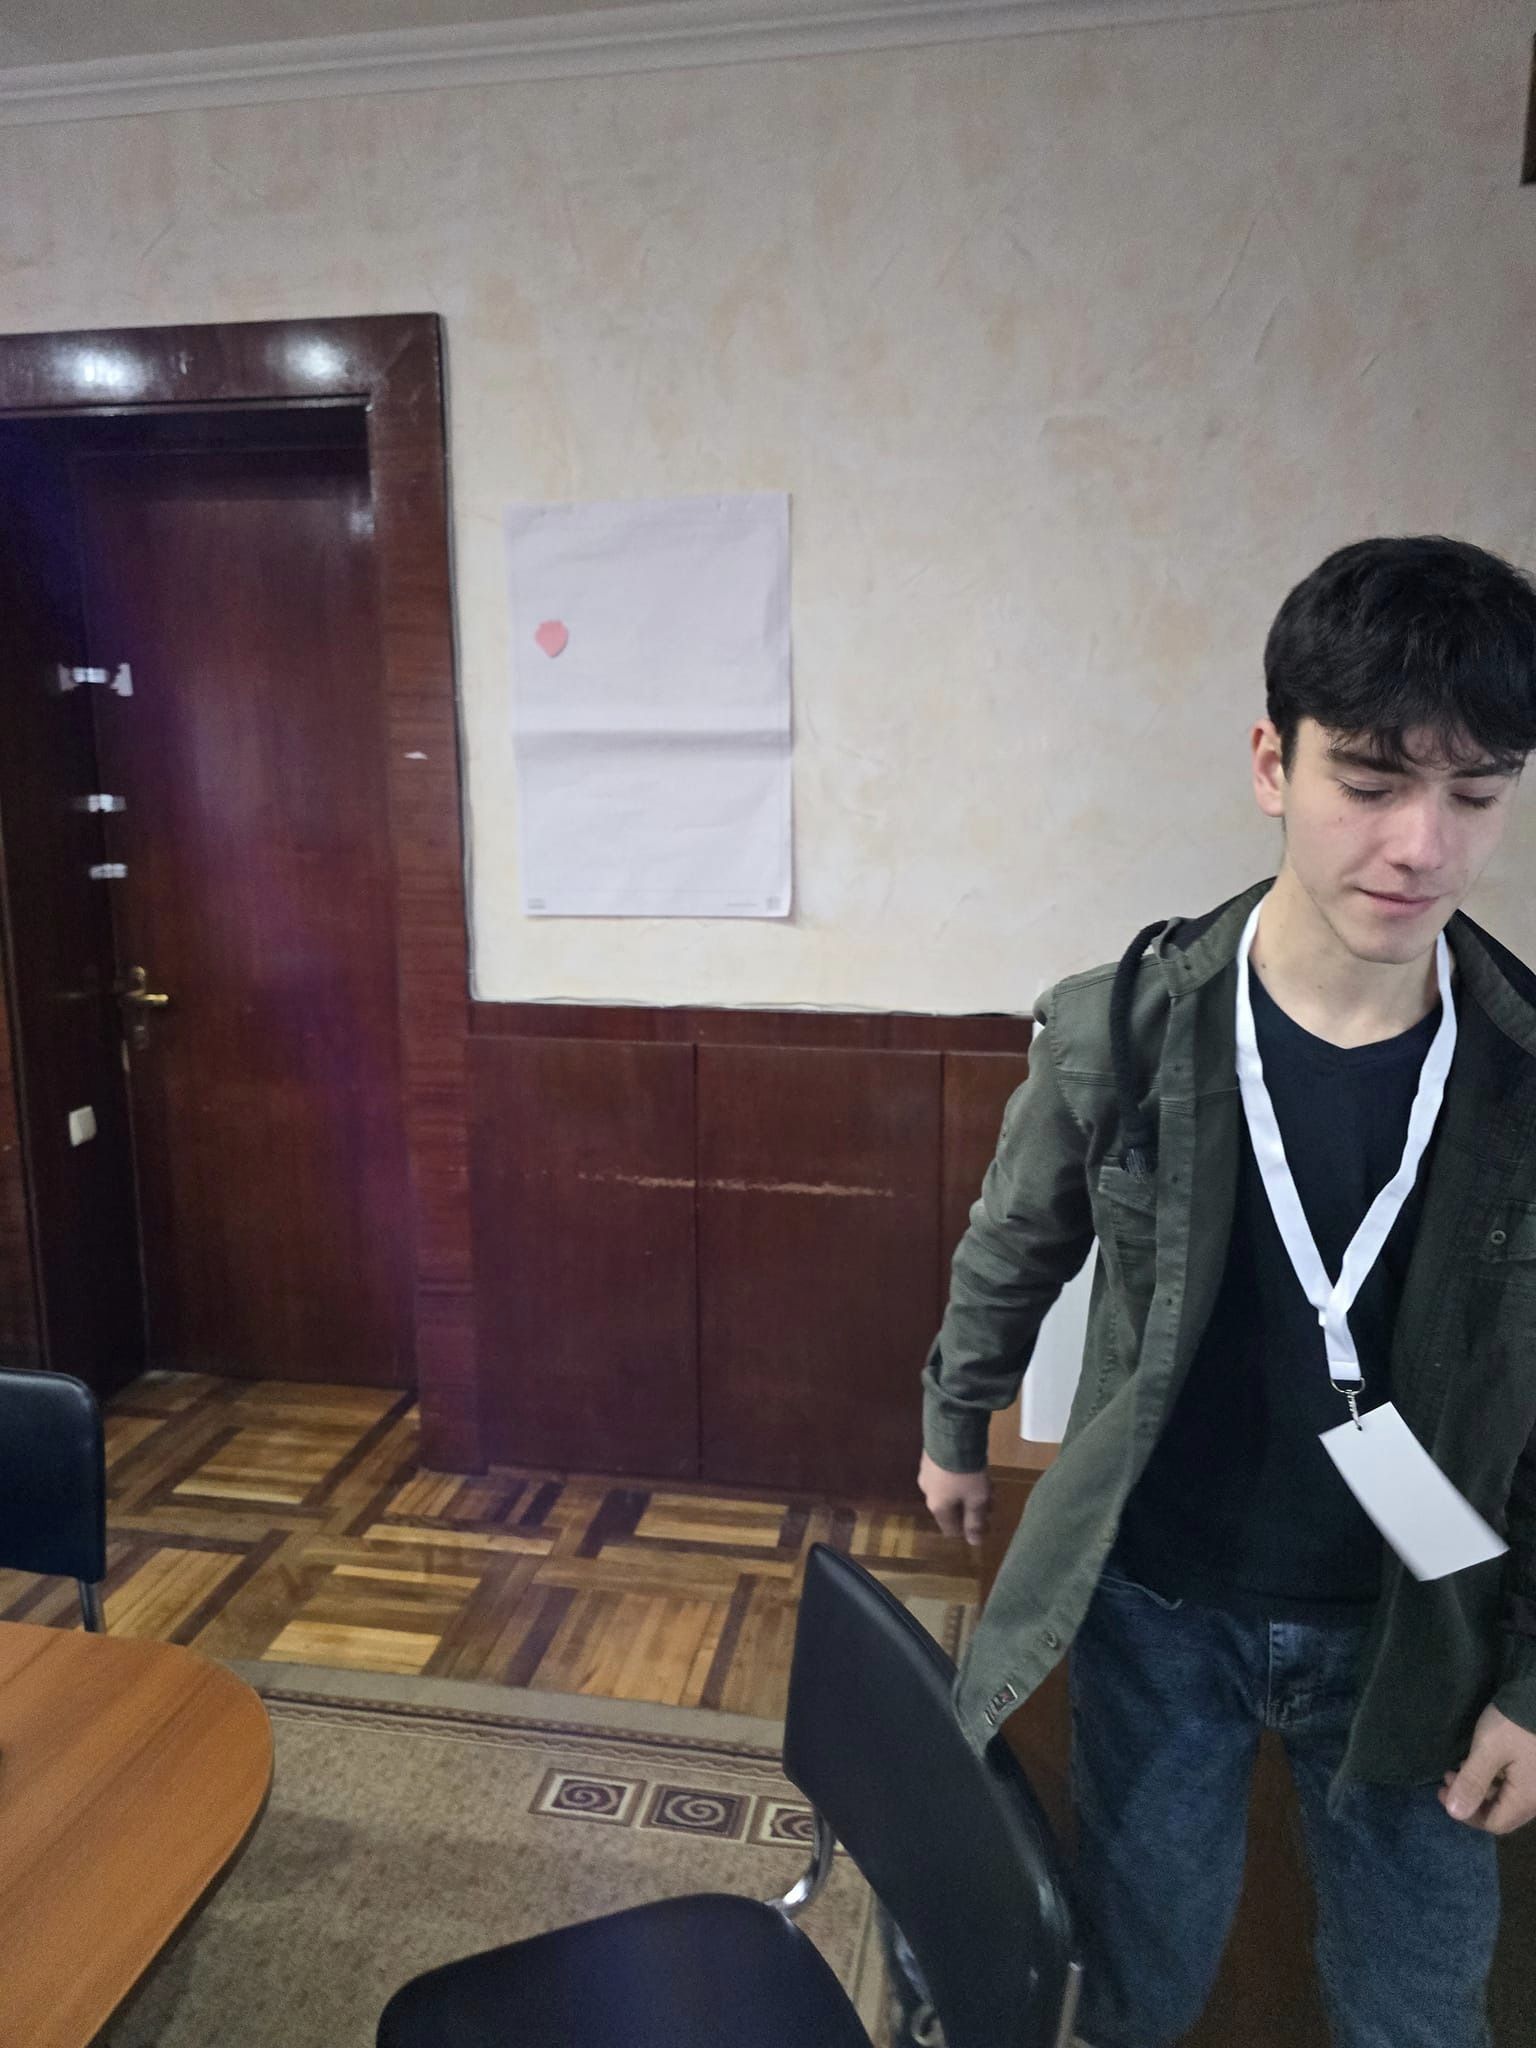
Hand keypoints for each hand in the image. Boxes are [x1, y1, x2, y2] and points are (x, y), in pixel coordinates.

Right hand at [918, 1451, 991, 1547]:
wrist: (951, 1432)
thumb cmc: (966, 1472)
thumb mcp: (977, 1499)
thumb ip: (975, 1521)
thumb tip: (974, 1543)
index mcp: (937, 1506)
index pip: (949, 1528)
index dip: (967, 1530)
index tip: (983, 1523)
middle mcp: (927, 1491)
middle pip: (950, 1508)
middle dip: (970, 1507)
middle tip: (989, 1501)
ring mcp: (926, 1472)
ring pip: (948, 1489)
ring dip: (965, 1490)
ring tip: (984, 1482)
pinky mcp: (929, 1456)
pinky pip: (945, 1473)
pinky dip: (958, 1475)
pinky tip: (971, 1466)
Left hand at [1440, 1704, 1535, 1834]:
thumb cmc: (1513, 1725)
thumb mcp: (1488, 1750)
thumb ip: (1471, 1783)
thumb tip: (1454, 1813)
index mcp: (1527, 1799)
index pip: (1495, 1823)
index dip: (1465, 1813)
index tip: (1442, 1792)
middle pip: (1501, 1812)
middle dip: (1470, 1799)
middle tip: (1447, 1778)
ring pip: (1506, 1798)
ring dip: (1479, 1788)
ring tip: (1458, 1768)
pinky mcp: (1534, 1770)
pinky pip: (1513, 1785)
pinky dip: (1492, 1779)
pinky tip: (1478, 1762)